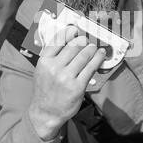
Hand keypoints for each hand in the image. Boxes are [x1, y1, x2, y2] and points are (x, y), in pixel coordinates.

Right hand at [27, 26, 108, 140]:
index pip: (58, 40)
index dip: (68, 32)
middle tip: (87, 40)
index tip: (75, 29)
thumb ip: (52, 56)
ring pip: (84, 55)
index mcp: (44, 61)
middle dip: (82, 41)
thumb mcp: (42, 71)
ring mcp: (66, 77)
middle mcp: (54, 68)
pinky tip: (100, 55)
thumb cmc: (45, 90)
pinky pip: (91, 68)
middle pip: (73, 46)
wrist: (46, 113)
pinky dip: (98, 59)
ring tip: (95, 47)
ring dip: (92, 49)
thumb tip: (66, 39)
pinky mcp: (77, 86)